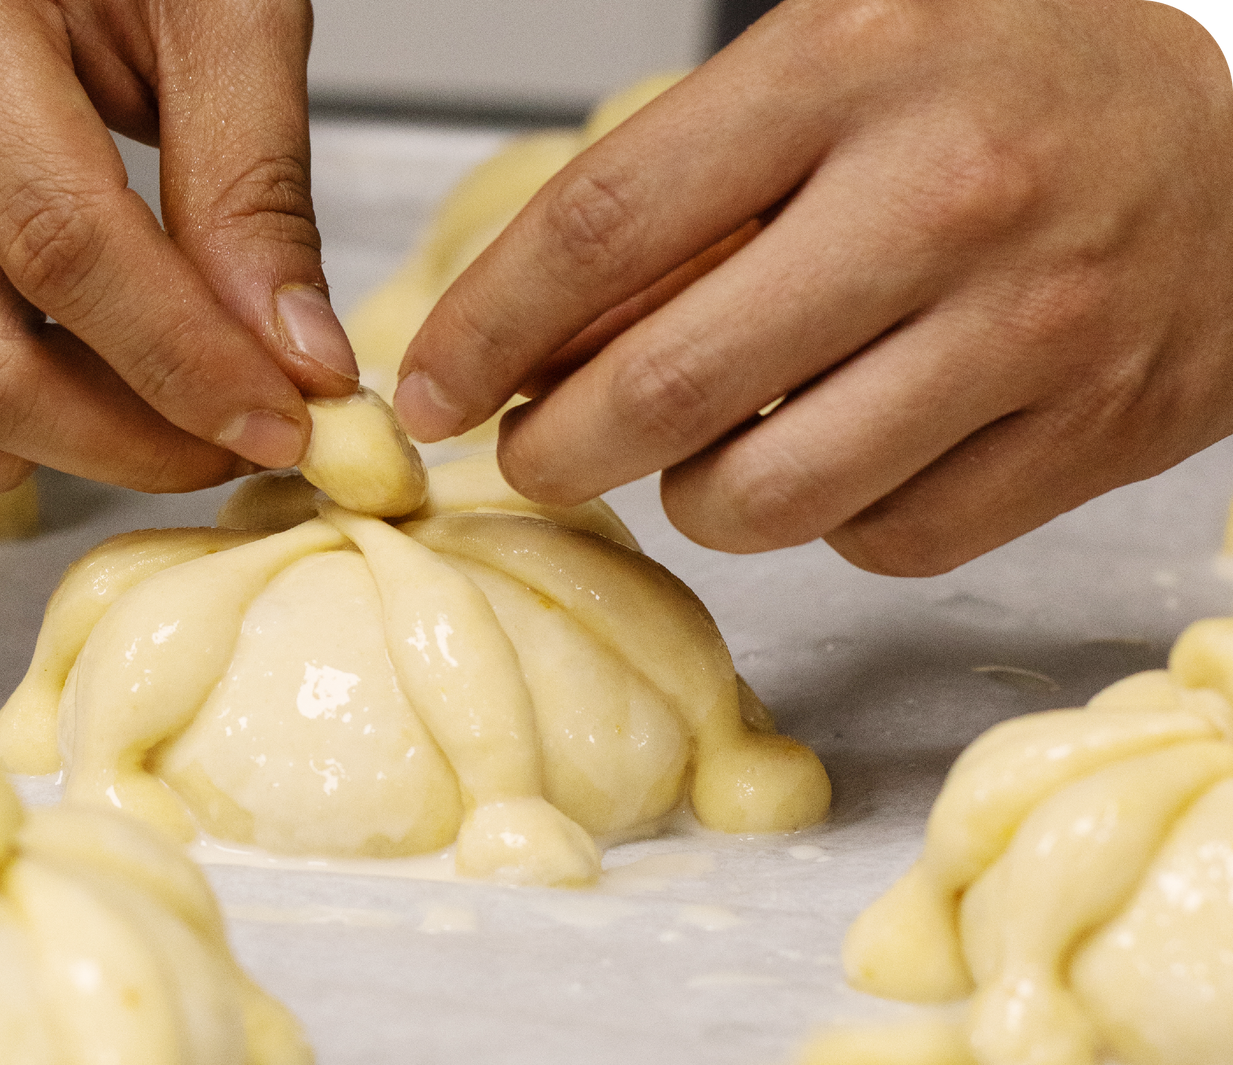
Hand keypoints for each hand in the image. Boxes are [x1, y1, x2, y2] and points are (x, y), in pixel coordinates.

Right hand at [0, 0, 357, 496]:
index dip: (191, 367)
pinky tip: (54, 389)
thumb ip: (252, 180)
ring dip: (36, 455)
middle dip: (137, 443)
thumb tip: (296, 356)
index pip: (65, 245)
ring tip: (145, 419)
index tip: (284, 422)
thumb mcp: (209, 8)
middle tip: (237, 438)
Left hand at [395, 0, 1232, 575]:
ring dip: (702, 497)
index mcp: (856, 68)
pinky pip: (887, 540)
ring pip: (769, 498)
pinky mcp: (1090, 438)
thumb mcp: (844, 65)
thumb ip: (692, 188)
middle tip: (535, 456)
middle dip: (559, 452)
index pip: (604, 225)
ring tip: (711, 448)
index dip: (489, 331)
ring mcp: (1029, 334)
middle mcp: (943, 202)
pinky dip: (836, 522)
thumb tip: (543, 339)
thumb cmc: (1022, 79)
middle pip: (668, 390)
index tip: (433, 390)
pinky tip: (848, 455)